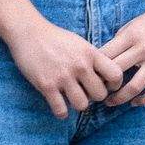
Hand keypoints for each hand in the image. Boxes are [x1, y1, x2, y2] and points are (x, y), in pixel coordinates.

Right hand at [7, 17, 125, 117]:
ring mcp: (63, 76)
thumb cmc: (56, 38)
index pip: (115, 74)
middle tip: (86, 92)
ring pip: (82, 105)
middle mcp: (79, 65)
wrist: (29, 33)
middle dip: (95, 97)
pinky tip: (59, 105)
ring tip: (72, 97)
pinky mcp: (46, 85)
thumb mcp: (80, 43)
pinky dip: (61, 112)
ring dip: (78, 104)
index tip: (107, 85)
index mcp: (90, 53)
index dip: (114, 84)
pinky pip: (61, 110)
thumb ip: (93, 59)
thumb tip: (106, 77)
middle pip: (100, 95)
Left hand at [101, 3, 144, 106]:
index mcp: (131, 36)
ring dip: (119, 98)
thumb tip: (99, 63)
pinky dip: (144, 100)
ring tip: (110, 102)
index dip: (95, 69)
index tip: (89, 76)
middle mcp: (144, 49)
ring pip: (135, 87)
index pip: (106, 56)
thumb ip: (116, 44)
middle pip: (117, 73)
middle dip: (103, 85)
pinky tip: (135, 102)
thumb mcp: (129, 27)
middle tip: (96, 91)